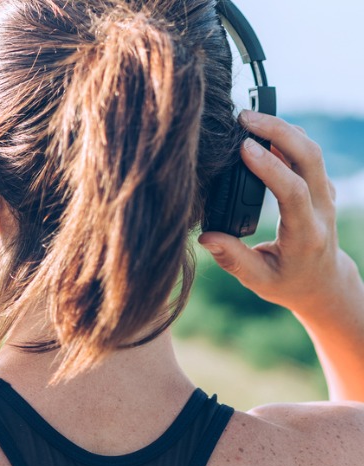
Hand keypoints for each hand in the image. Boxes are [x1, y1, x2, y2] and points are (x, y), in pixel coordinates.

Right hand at [198, 110, 359, 316]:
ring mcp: (325, 194)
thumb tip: (205, 237)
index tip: (243, 147)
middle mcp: (322, 209)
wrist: (324, 283)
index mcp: (307, 234)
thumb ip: (232, 259)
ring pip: (311, 150)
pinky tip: (260, 130)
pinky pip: (307, 153)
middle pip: (310, 157)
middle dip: (278, 131)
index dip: (269, 166)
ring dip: (282, 128)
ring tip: (248, 118)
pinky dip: (286, 135)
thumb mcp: (258, 280)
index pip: (293, 192)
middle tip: (244, 117)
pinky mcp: (319, 185)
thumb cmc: (288, 282)